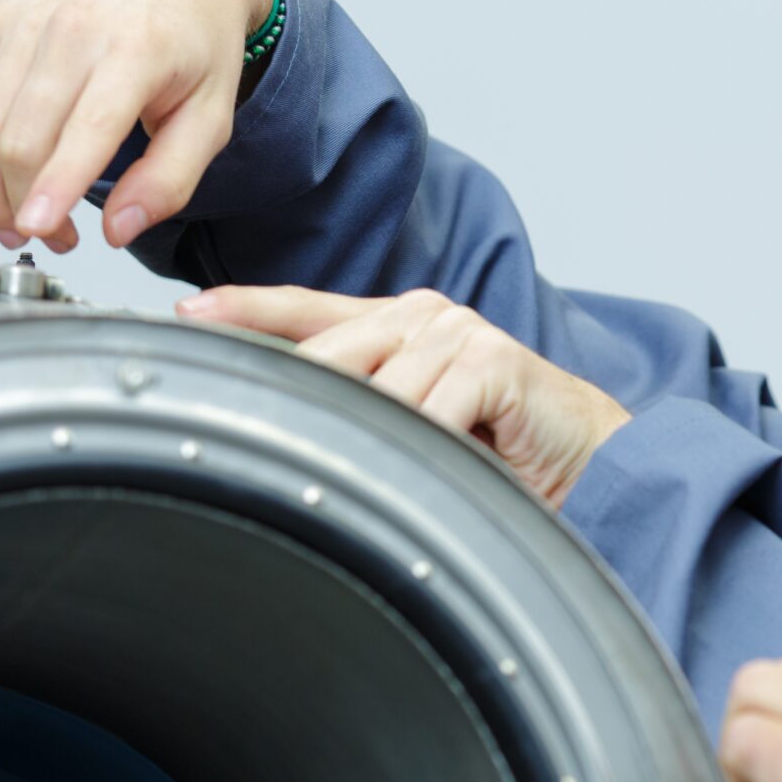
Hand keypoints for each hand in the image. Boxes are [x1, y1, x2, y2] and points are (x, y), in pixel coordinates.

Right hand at [0, 0, 273, 252]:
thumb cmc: (195, 37)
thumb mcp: (213, 112)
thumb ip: (171, 177)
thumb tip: (121, 229)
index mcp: (135, 49)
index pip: (83, 129)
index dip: (53, 188)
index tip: (40, 230)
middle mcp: (71, 30)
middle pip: (18, 136)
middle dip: (23, 204)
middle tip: (53, 239)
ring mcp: (23, 23)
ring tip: (15, 222)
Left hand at [180, 286, 630, 504]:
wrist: (592, 458)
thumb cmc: (506, 446)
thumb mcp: (422, 420)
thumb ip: (370, 405)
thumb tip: (293, 422)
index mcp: (404, 324)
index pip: (310, 308)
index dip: (248, 308)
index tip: (189, 313)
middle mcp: (427, 318)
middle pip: (330, 350)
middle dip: (300, 395)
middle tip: (269, 436)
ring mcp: (460, 334)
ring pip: (378, 392)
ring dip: (379, 439)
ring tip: (392, 473)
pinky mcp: (493, 363)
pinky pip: (431, 412)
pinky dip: (427, 445)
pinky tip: (439, 467)